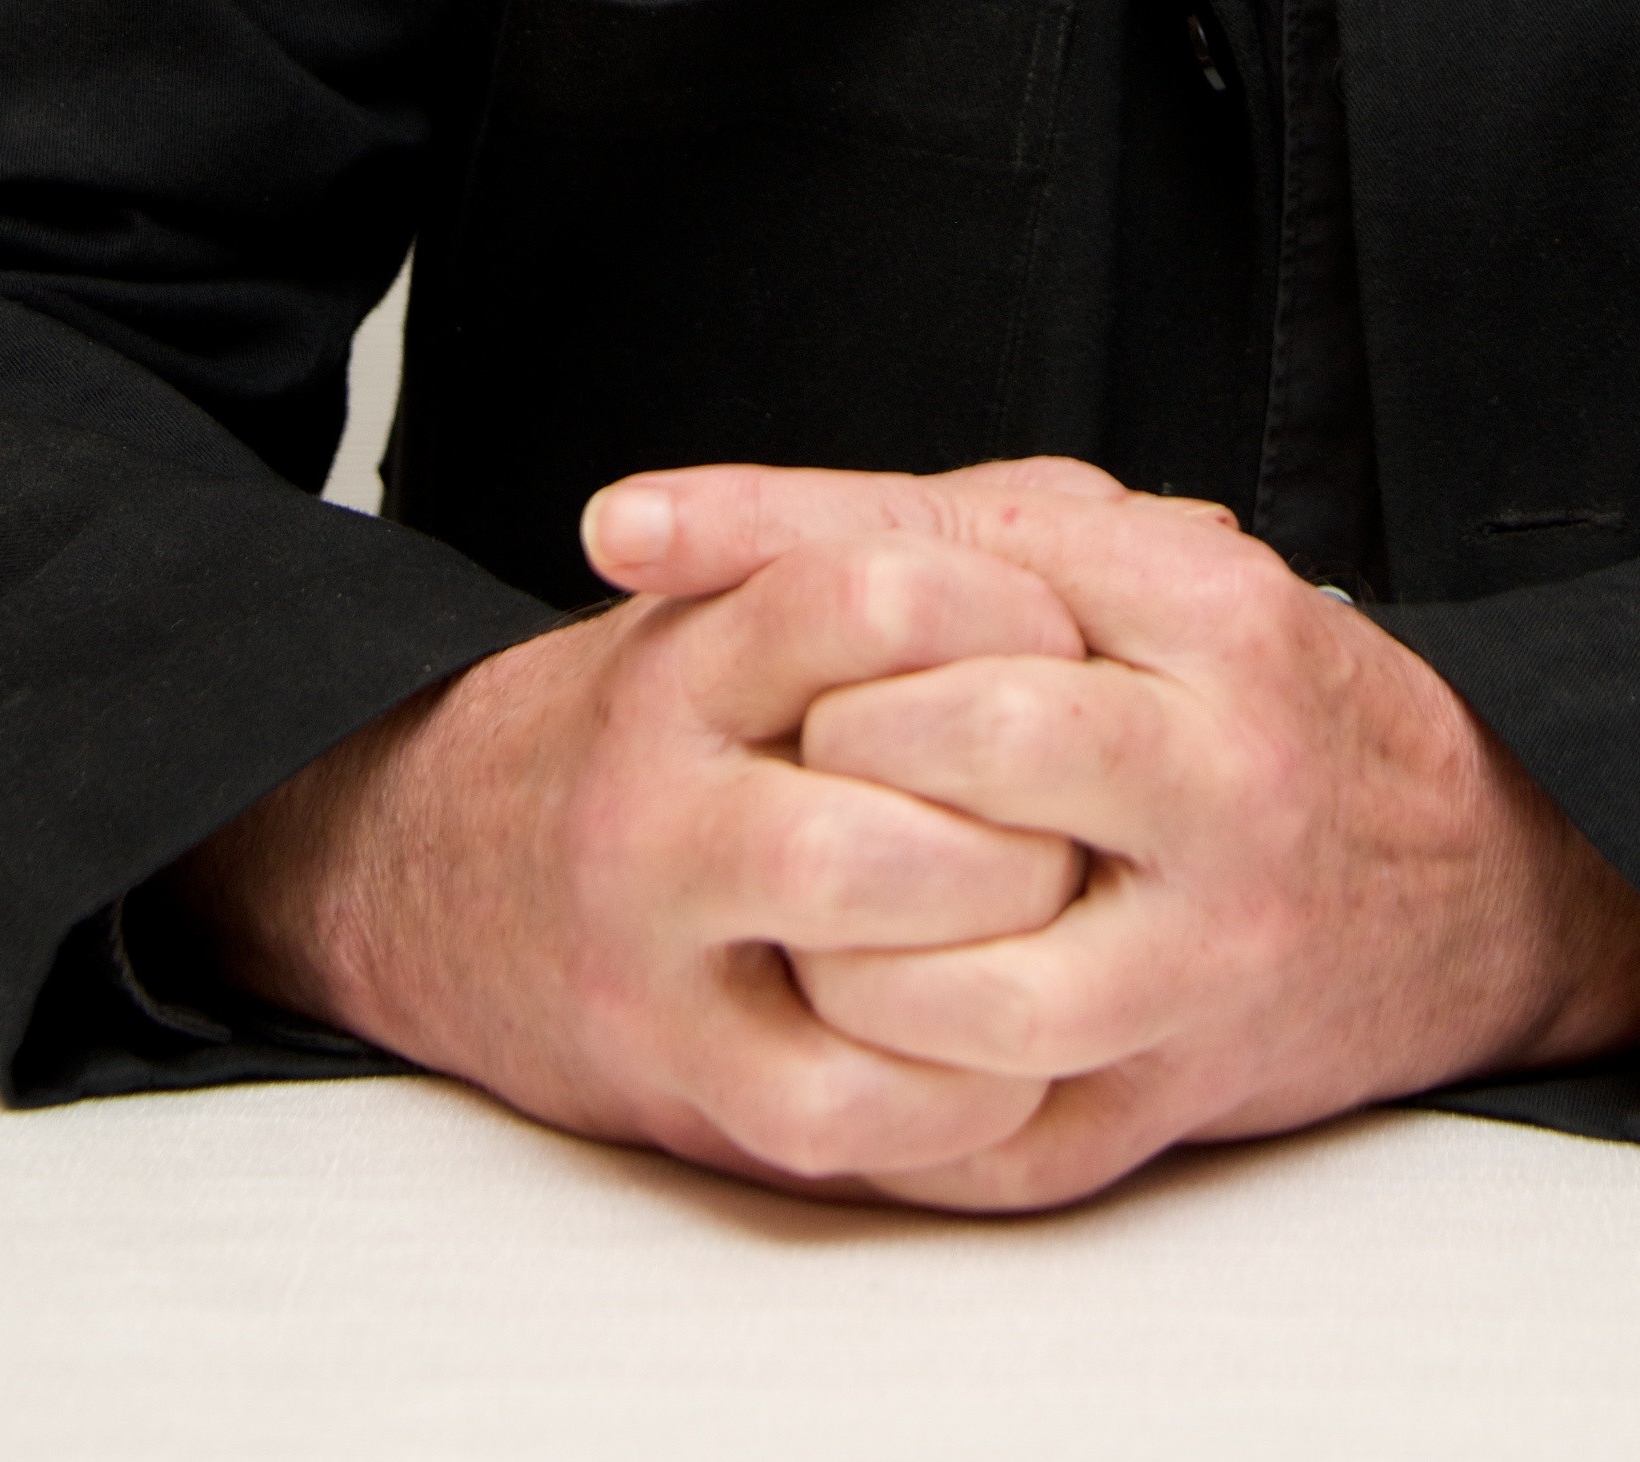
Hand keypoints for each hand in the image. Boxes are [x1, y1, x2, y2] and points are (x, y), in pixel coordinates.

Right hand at [169, 516, 1101, 1192]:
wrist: (454, 874)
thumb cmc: (683, 726)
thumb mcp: (769, 592)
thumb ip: (959, 541)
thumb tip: (1185, 534)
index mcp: (694, 652)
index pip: (874, 593)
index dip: (1012, 618)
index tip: (1071, 649)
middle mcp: (659, 799)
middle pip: (880, 796)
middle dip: (1021, 820)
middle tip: (1080, 816)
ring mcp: (661, 953)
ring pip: (868, 950)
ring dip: (1003, 941)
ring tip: (1058, 919)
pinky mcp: (686, 1087)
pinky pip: (856, 1104)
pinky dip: (965, 1088)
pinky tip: (1013, 1045)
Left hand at [582, 461, 1639, 1210]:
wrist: (1457, 887)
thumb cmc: (1250, 698)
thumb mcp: (1129, 566)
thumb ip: (911, 530)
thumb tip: (635, 526)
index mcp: (1207, 608)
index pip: (958, 558)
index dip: (773, 540)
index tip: (626, 534)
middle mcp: (1223, 775)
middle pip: (962, 746)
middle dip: (832, 746)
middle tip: (785, 745)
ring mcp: (1211, 951)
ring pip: (972, 976)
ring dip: (846, 947)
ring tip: (804, 904)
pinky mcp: (1182, 1096)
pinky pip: (996, 1122)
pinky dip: (892, 1084)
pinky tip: (851, 1021)